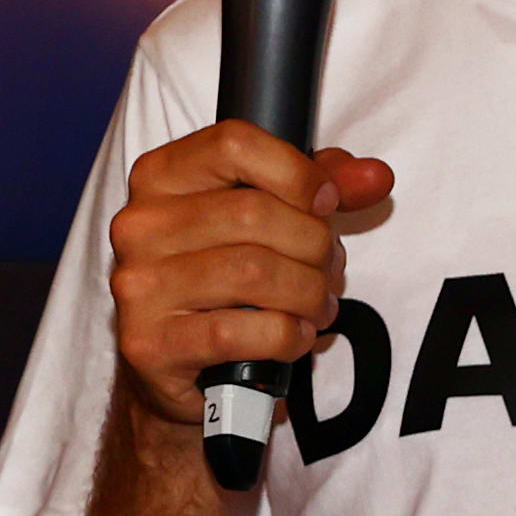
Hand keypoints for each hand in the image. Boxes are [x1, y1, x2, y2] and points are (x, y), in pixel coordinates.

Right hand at [105, 123, 394, 433]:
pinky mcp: (150, 344)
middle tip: (328, 268)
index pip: (233, 144)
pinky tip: (293, 336)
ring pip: (253, 273)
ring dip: (307, 293)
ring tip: (317, 304)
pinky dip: (287, 335)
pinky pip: (242, 331)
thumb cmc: (221, 285)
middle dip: (313, 244)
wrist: (173, 371)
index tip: (324, 203)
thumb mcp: (265, 220)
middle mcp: (139, 225)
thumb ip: (318, 187)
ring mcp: (139, 287)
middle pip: (254, 212)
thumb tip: (376, 177)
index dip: (296, 172)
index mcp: (159, 177)